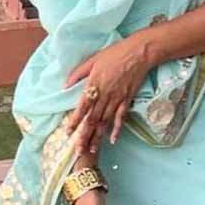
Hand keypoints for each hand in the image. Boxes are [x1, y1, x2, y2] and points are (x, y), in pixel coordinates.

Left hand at [64, 34, 155, 154]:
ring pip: (105, 122)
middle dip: (84, 136)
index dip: (75, 121)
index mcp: (94, 85)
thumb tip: (65, 85)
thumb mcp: (92, 60)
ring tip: (92, 150)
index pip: (82, 107)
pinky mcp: (127, 100)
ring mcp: (117, 99)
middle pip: (92, 120)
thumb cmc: (114, 54)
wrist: (138, 53)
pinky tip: (113, 140)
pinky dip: (117, 129)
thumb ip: (78, 73)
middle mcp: (105, 96)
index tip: (68, 132)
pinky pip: (121, 118)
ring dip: (98, 137)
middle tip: (79, 151)